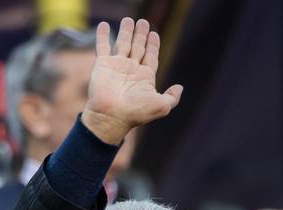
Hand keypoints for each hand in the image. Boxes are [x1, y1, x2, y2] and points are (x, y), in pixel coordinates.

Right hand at [82, 17, 183, 144]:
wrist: (111, 116)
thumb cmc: (136, 113)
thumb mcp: (162, 106)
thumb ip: (172, 97)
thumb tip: (180, 87)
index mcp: (144, 78)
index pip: (151, 57)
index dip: (153, 45)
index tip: (154, 34)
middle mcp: (131, 70)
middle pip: (138, 48)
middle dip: (141, 35)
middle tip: (144, 22)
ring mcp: (116, 67)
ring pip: (123, 44)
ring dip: (126, 32)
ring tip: (129, 20)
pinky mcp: (102, 65)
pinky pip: (102, 46)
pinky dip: (103, 36)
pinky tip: (104, 25)